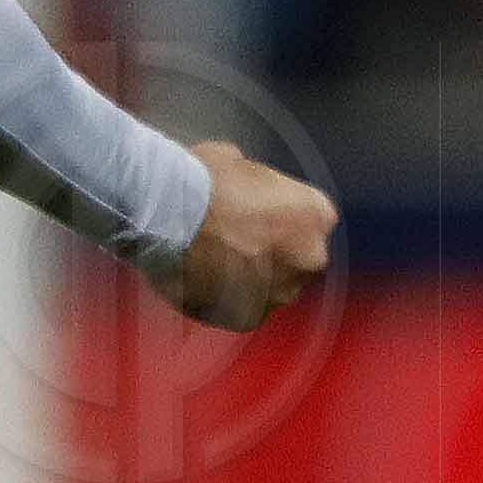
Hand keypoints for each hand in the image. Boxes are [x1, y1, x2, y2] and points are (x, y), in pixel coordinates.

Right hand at [147, 138, 336, 332]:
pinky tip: (198, 285)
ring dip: (248, 282)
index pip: (306, 221)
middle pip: (293, 260)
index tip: (250, 220)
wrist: (165, 217)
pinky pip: (240, 311)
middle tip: (230, 246)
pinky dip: (223, 302)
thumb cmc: (202, 181)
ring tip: (208, 268)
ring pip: (269, 289)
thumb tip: (242, 191)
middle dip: (269, 255)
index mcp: (317, 215)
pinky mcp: (249, 319)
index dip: (276, 220)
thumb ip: (254, 186)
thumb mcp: (238, 163)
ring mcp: (281, 293)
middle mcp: (311, 258)